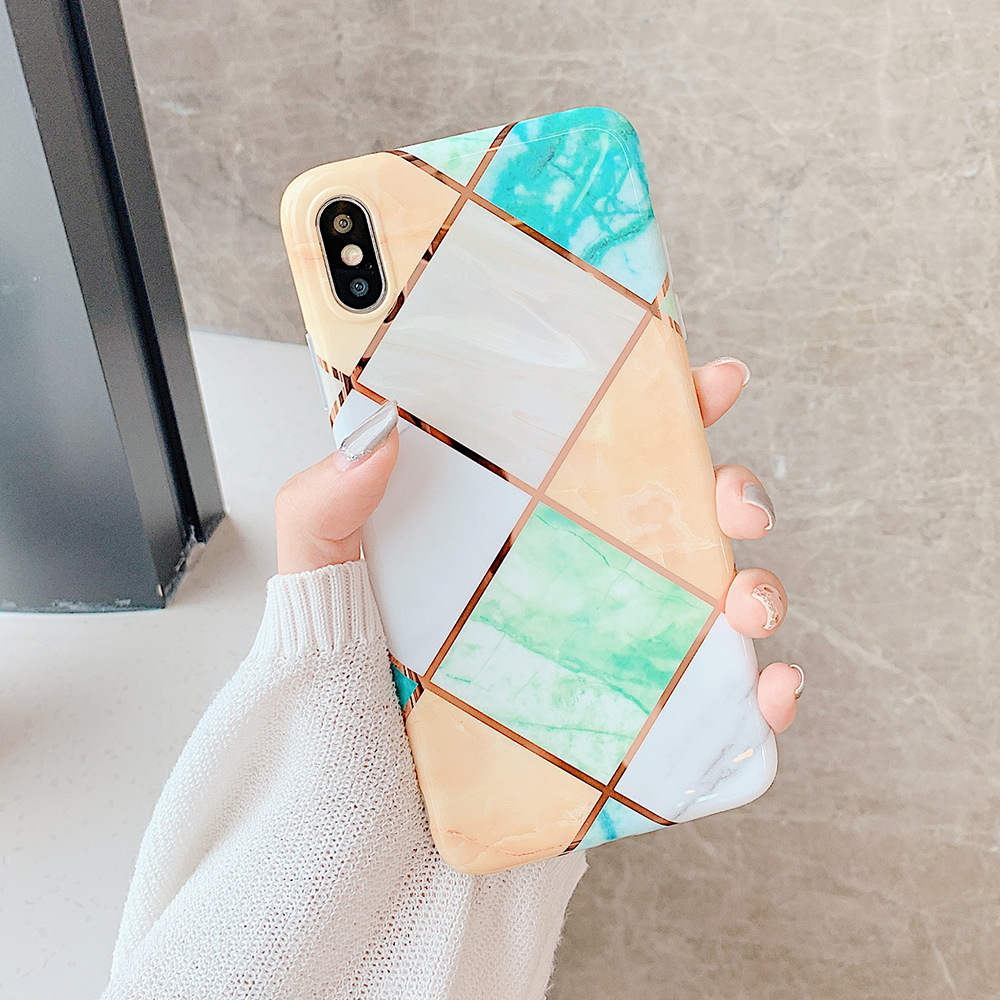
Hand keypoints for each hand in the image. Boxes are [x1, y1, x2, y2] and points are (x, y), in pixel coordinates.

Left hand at [274, 361, 800, 731]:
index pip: (598, 454)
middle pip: (678, 521)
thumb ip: (325, 512)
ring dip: (759, 588)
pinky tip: (768, 686)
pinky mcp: (632, 737)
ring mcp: (610, 662)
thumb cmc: (342, 722)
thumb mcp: (321, 602)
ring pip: (716, 606)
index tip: (707, 379)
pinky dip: (763, 697)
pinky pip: (720, 713)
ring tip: (744, 602)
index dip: (663, 407)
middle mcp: (574, 591)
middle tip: (729, 499)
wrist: (366, 852)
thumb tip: (376, 425)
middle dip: (729, 493)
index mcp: (515, 540)